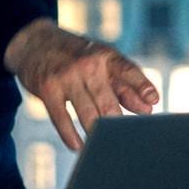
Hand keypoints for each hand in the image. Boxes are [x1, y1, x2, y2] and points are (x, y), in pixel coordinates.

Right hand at [5, 17, 158, 149]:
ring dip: (97, 133)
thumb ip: (125, 85)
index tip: (154, 102)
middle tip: (126, 140)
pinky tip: (79, 147)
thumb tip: (148, 107)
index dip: (143, 86)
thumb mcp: (102, 62)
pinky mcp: (48, 89)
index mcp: (106, 55)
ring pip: (88, 114)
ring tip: (105, 146)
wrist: (34, 42)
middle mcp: (88, 64)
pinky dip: (71, 136)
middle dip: (118, 123)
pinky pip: (62, 119)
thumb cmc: (77, 56)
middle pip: (109, 102)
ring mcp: (67, 76)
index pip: (129, 71)